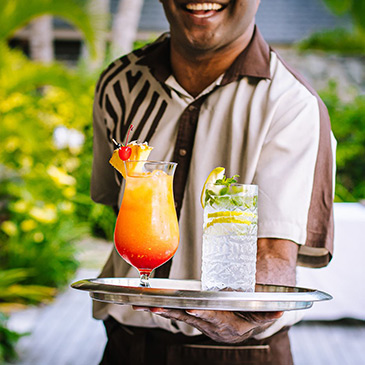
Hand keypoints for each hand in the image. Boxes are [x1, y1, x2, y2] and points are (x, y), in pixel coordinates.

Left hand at [133, 306, 282, 342]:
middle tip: (155, 306)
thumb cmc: (246, 319)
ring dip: (159, 310)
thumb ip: (266, 314)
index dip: (203, 314)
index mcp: (224, 324)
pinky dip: (160, 309)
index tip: (191, 309)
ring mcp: (197, 322)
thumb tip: (280, 311)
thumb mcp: (257, 317)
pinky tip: (146, 305)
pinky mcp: (190, 318)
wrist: (236, 332)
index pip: (212, 318)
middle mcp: (207, 325)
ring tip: (142, 305)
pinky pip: (174, 313)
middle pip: (187, 317)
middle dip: (171, 312)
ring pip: (176, 316)